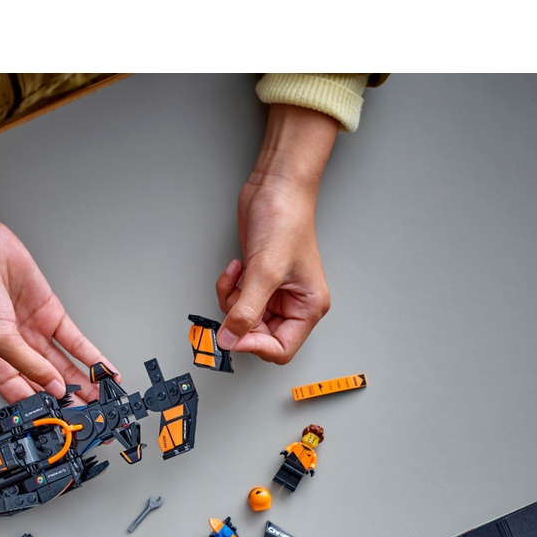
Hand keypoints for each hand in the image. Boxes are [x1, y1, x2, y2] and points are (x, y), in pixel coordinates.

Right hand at [0, 166, 112, 402]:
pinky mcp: (50, 316)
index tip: (67, 421)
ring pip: (65, 366)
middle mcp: (15, 352)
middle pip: (49, 384)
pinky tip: (104, 369)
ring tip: (104, 397)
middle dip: (71, 400)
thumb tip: (52, 387)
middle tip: (92, 414)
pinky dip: (91, 356)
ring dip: (85, 382)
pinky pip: (75, 342)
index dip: (45, 410)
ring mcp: (34, 334)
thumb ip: (26, 364)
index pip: (24, 396)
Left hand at [215, 104, 338, 364]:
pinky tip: (236, 267)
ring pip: (243, 319)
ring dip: (231, 301)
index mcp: (308, 307)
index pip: (280, 349)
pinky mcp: (257, 281)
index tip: (234, 332)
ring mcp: (274, 294)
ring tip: (237, 275)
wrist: (275, 187)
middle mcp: (293, 304)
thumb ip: (245, 311)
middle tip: (233, 300)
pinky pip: (236, 301)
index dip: (254, 345)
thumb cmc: (285, 220)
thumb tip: (228, 339)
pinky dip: (229, 288)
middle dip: (240, 319)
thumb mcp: (264, 272)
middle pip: (259, 336)